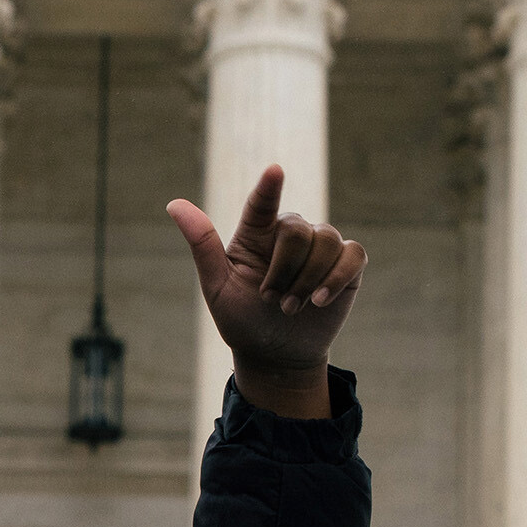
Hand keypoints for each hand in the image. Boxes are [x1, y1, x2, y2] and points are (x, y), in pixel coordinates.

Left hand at [167, 166, 363, 421]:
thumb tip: (173, 203)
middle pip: (297, 229)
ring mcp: (320, 247)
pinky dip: (338, 277)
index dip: (269, 186)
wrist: (276, 355)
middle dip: (285, 269)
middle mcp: (290, 233)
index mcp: (256, 232)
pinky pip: (353, 255)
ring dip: (308, 280)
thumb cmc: (242, 319)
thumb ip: (202, 245)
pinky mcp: (347, 265)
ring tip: (292, 308)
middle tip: (272, 300)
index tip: (274, 171)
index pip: (262, 202)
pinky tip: (320, 300)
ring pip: (327, 240)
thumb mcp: (217, 286)